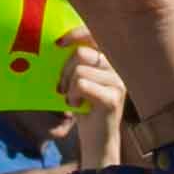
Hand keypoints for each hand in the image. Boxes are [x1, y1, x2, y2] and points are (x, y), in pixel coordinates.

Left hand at [60, 34, 129, 168]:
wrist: (97, 140)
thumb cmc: (84, 108)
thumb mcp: (78, 81)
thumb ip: (74, 62)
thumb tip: (56, 46)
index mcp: (108, 61)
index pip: (94, 35)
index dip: (76, 34)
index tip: (59, 43)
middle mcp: (116, 68)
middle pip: (81, 53)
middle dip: (64, 70)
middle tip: (62, 87)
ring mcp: (117, 83)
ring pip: (80, 70)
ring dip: (68, 86)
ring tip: (71, 98)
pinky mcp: (113, 98)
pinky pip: (82, 85)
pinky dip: (72, 96)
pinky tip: (75, 105)